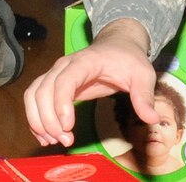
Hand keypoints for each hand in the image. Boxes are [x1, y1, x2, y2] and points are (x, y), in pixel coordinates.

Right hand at [24, 18, 158, 147]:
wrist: (119, 44)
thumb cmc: (129, 58)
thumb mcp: (142, 74)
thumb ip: (144, 95)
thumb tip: (151, 118)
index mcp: (86, 61)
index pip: (65, 79)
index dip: (61, 103)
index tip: (68, 126)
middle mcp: (65, 65)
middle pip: (43, 89)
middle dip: (48, 119)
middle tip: (65, 140)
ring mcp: (57, 73)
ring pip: (34, 94)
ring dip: (38, 120)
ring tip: (54, 140)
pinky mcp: (54, 83)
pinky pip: (35, 99)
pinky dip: (35, 118)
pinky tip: (47, 136)